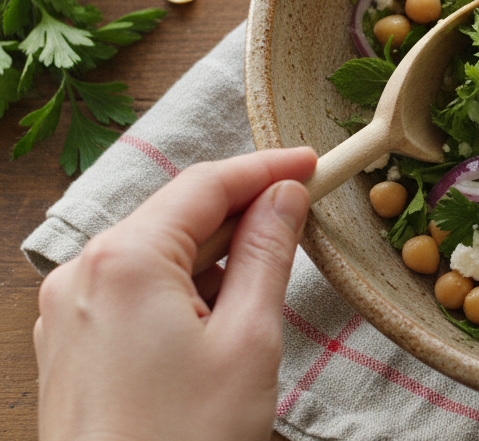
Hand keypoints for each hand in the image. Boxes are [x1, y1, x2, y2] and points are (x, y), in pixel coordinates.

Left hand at [34, 147, 317, 440]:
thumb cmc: (186, 439)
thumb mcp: (249, 338)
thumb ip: (268, 253)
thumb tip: (285, 195)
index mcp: (125, 260)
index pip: (206, 184)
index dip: (266, 168)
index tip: (314, 162)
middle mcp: (83, 273)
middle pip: (176, 212)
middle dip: (242, 206)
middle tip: (305, 203)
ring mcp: (68, 310)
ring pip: (156, 251)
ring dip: (215, 248)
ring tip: (270, 264)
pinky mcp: (69, 344)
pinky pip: (132, 287)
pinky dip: (183, 282)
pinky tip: (222, 304)